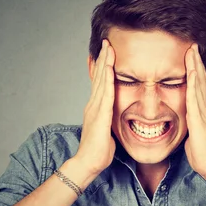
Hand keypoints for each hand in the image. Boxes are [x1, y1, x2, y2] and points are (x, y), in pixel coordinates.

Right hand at [74, 39, 115, 175]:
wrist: (88, 163)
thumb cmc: (98, 150)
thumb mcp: (106, 130)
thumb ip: (110, 120)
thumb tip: (116, 116)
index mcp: (95, 108)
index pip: (99, 82)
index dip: (102, 66)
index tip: (106, 52)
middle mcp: (93, 104)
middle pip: (98, 76)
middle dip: (103, 58)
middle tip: (106, 42)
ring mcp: (94, 108)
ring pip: (100, 80)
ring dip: (105, 63)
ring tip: (108, 47)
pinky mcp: (99, 115)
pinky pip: (105, 93)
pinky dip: (106, 79)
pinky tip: (109, 67)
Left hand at [184, 44, 205, 178]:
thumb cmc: (202, 154)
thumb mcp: (193, 136)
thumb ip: (191, 126)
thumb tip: (186, 124)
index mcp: (201, 112)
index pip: (198, 87)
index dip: (195, 71)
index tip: (191, 57)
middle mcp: (203, 108)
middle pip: (200, 80)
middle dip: (196, 62)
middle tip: (193, 45)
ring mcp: (202, 112)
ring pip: (198, 84)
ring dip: (195, 66)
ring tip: (192, 50)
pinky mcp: (198, 118)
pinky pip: (194, 97)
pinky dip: (194, 83)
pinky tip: (192, 71)